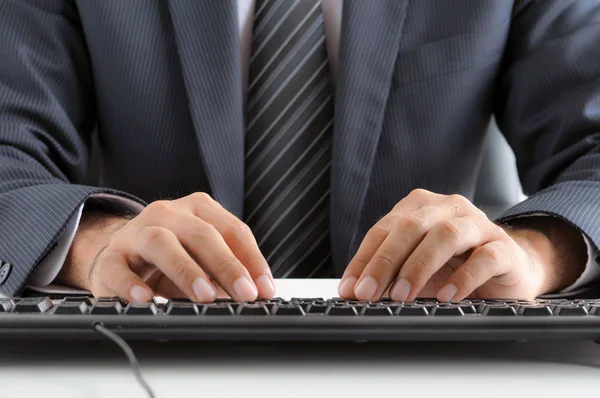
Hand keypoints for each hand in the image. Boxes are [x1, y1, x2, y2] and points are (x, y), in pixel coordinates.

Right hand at [57, 193, 274, 302]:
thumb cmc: (171, 255)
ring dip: (186, 270)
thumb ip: (226, 272)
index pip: (232, 229)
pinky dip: (131, 284)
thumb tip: (254, 295)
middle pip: (201, 234)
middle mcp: (168, 214)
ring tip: (205, 295)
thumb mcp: (203, 258)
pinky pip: (118, 268)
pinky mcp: (110, 258)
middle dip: (226, 265)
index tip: (265, 288)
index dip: (252, 259)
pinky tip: (146, 298)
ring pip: (160, 243)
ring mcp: (137, 233)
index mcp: (198, 209)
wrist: (119, 252)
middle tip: (244, 293)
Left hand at [338, 189, 566, 302]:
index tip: (349, 288)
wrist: (510, 268)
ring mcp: (478, 225)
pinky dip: (463, 278)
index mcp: (421, 207)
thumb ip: (389, 274)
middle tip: (368, 293)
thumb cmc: (456, 265)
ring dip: (419, 266)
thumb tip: (355, 293)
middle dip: (385, 261)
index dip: (364, 259)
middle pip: (410, 227)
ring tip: (402, 295)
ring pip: (445, 235)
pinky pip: (484, 258)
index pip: (384, 229)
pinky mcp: (504, 248)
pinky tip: (447, 297)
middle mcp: (448, 208)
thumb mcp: (417, 267)